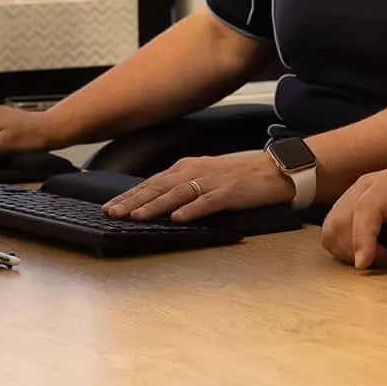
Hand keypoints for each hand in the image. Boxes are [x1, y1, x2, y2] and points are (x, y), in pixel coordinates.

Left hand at [103, 151, 292, 222]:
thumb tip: (156, 199)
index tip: (109, 207)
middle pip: (160, 187)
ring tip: (136, 217)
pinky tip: (178, 218)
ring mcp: (214, 181)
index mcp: (190, 166)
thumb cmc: (242, 174)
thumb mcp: (207, 174)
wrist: (276, 170)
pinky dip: (192, 210)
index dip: (130, 195)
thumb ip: (184, 184)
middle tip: (112, 214)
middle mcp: (198, 171)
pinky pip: (208, 202)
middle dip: (134, 201)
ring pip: (178, 194)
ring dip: (155, 206)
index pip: (153, 182)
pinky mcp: (231, 192)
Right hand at [321, 169, 386, 273]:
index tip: (363, 264)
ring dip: (350, 251)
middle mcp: (367, 185)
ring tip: (381, 253)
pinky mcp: (344, 211)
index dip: (362, 237)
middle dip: (358, 248)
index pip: (366, 208)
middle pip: (342, 220)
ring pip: (332, 229)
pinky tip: (371, 250)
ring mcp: (352, 196)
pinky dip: (346, 250)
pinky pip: (332, 236)